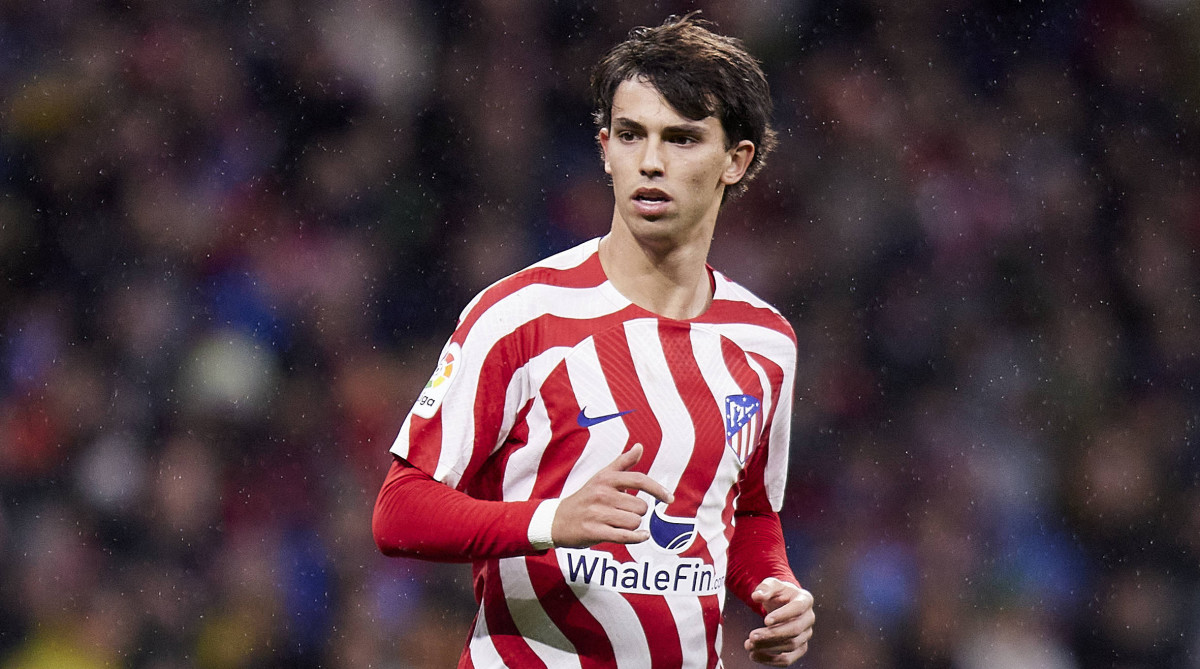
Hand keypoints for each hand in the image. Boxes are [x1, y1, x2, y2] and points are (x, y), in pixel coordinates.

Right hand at [551, 443, 673, 547]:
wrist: (557, 520)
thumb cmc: (585, 497)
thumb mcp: (601, 477)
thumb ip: (623, 463)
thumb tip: (639, 446)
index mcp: (606, 478)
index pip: (639, 480)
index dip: (658, 489)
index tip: (669, 498)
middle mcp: (602, 494)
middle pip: (641, 506)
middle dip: (638, 512)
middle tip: (624, 513)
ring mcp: (597, 513)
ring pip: (634, 522)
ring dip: (633, 525)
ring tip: (620, 523)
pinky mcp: (594, 531)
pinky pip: (625, 536)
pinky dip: (637, 537)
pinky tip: (641, 536)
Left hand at [744, 578, 814, 666]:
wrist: (784, 603)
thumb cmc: (778, 593)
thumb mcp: (771, 584)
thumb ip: (765, 588)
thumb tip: (756, 596)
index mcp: (805, 599)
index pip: (797, 608)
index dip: (782, 615)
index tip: (765, 620)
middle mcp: (809, 618)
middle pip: (794, 630)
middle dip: (772, 634)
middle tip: (752, 636)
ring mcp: (806, 634)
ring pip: (790, 646)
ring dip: (768, 647)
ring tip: (748, 645)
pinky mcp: (800, 648)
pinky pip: (788, 659)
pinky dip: (771, 660)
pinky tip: (754, 656)